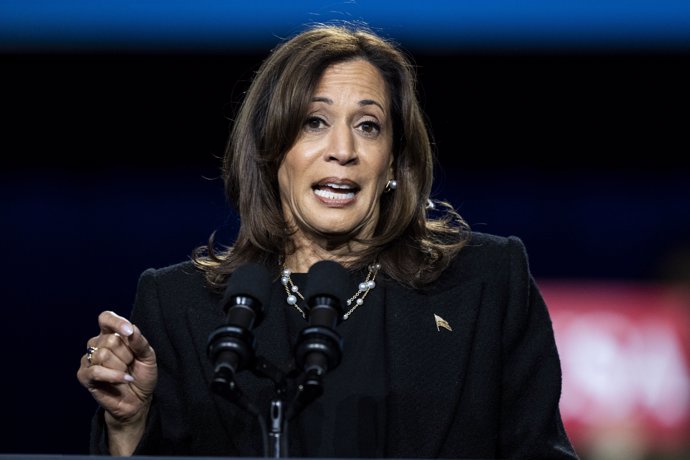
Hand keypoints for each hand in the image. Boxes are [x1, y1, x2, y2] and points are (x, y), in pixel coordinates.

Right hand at [76, 310, 157, 451]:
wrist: (137, 400)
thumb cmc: (141, 375)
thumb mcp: (148, 357)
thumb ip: (140, 343)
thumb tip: (132, 329)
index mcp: (111, 334)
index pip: (106, 318)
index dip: (116, 323)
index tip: (128, 332)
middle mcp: (97, 344)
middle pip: (110, 340)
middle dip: (127, 354)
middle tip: (131, 364)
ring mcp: (88, 359)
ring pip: (104, 355)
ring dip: (121, 367)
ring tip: (125, 373)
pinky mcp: (84, 375)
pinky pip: (96, 371)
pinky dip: (113, 376)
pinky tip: (124, 379)